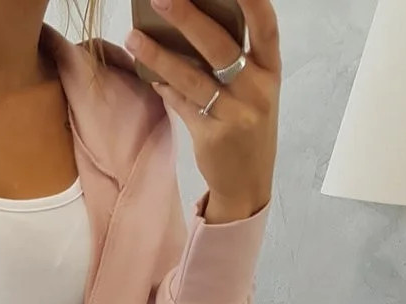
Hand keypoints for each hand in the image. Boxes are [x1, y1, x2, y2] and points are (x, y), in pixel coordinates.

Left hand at [126, 0, 280, 223]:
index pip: (267, 27)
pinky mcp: (212, 136)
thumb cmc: (248, 128)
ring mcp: (235, 115)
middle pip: (220, 47)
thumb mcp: (254, 92)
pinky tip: (146, 72)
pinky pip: (181, 104)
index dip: (252, 1)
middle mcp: (257, 91)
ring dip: (159, 55)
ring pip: (192, 78)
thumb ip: (236, 62)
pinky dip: (163, 86)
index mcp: (271, 73)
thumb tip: (192, 25)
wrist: (248, 184)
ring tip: (133, 37)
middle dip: (188, 18)